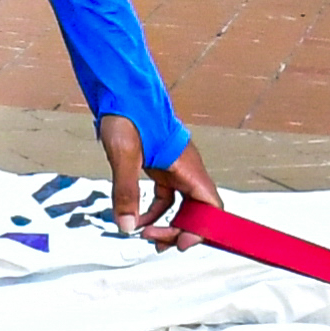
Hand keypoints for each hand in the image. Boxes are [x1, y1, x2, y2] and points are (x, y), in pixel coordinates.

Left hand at [100, 115, 219, 243]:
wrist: (119, 87)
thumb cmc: (126, 113)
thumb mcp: (123, 153)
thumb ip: (126, 191)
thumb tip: (127, 227)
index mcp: (188, 165)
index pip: (210, 206)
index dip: (203, 229)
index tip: (181, 243)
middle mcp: (187, 168)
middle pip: (197, 210)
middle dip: (181, 230)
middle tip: (155, 243)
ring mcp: (175, 167)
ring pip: (182, 205)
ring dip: (168, 224)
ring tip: (146, 237)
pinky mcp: (161, 166)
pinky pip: (166, 196)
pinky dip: (154, 211)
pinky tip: (136, 218)